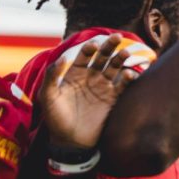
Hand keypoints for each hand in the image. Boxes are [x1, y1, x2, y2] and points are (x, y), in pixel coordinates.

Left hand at [39, 35, 138, 150]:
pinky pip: (122, 86)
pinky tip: (131, 74)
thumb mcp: (48, 95)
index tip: (93, 46)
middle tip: (117, 37)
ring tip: (126, 53)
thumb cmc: (56, 118)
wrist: (70, 141)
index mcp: (74, 72)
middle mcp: (90, 77)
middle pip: (102, 57)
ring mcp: (102, 88)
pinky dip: (128, 79)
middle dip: (109, 46)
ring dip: (121, 60)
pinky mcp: (112, 100)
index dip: (89, 48)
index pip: (84, 54)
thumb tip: (63, 57)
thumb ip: (52, 75)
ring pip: (114, 68)